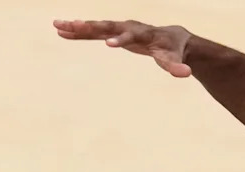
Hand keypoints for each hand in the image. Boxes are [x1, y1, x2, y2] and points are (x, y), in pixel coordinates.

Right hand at [53, 19, 192, 77]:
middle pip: (107, 26)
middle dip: (90, 26)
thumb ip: (177, 66)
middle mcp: (128, 27)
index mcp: (142, 34)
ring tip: (57, 25)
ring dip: (77, 26)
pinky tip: (62, 31)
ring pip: (96, 26)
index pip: (129, 36)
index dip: (120, 40)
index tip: (108, 44)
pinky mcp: (113, 33)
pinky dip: (78, 32)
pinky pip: (93, 32)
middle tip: (73, 25)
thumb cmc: (172, 50)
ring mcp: (119, 29)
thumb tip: (186, 74)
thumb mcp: (174, 59)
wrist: (172, 37)